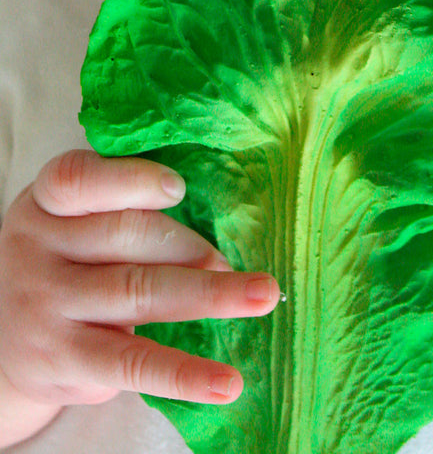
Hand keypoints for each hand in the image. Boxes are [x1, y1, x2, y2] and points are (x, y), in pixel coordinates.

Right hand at [0, 149, 279, 419]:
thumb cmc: (62, 262)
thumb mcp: (69, 222)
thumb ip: (120, 206)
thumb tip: (218, 212)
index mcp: (45, 203)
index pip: (78, 180)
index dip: (133, 180)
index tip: (180, 189)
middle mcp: (40, 249)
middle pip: (126, 235)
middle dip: (190, 245)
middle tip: (232, 259)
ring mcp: (50, 306)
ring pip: (139, 292)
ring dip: (209, 294)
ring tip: (263, 295)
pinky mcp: (67, 360)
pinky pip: (133, 364)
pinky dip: (185, 375)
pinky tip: (227, 383)